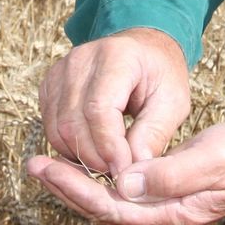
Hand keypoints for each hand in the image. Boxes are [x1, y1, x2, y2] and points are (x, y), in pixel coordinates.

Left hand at [26, 120, 224, 224]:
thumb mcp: (211, 160)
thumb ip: (170, 175)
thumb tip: (124, 184)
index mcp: (172, 215)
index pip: (113, 207)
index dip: (77, 189)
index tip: (48, 167)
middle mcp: (162, 217)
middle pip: (103, 210)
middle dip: (66, 188)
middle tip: (33, 163)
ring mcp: (162, 208)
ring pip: (107, 202)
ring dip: (75, 184)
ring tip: (44, 164)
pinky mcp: (162, 193)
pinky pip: (118, 191)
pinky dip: (94, 178)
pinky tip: (79, 164)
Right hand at [34, 27, 189, 181]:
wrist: (143, 51)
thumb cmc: (161, 75)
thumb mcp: (173, 102)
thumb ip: (154, 134)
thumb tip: (133, 170)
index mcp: (116, 57)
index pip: (99, 109)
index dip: (109, 147)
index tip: (125, 172)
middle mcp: (81, 59)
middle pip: (73, 122)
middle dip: (95, 158)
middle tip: (118, 174)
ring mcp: (60, 70)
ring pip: (57, 129)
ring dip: (80, 156)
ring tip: (108, 164)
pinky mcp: (50, 85)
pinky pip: (50, 127)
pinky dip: (69, 147)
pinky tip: (93, 151)